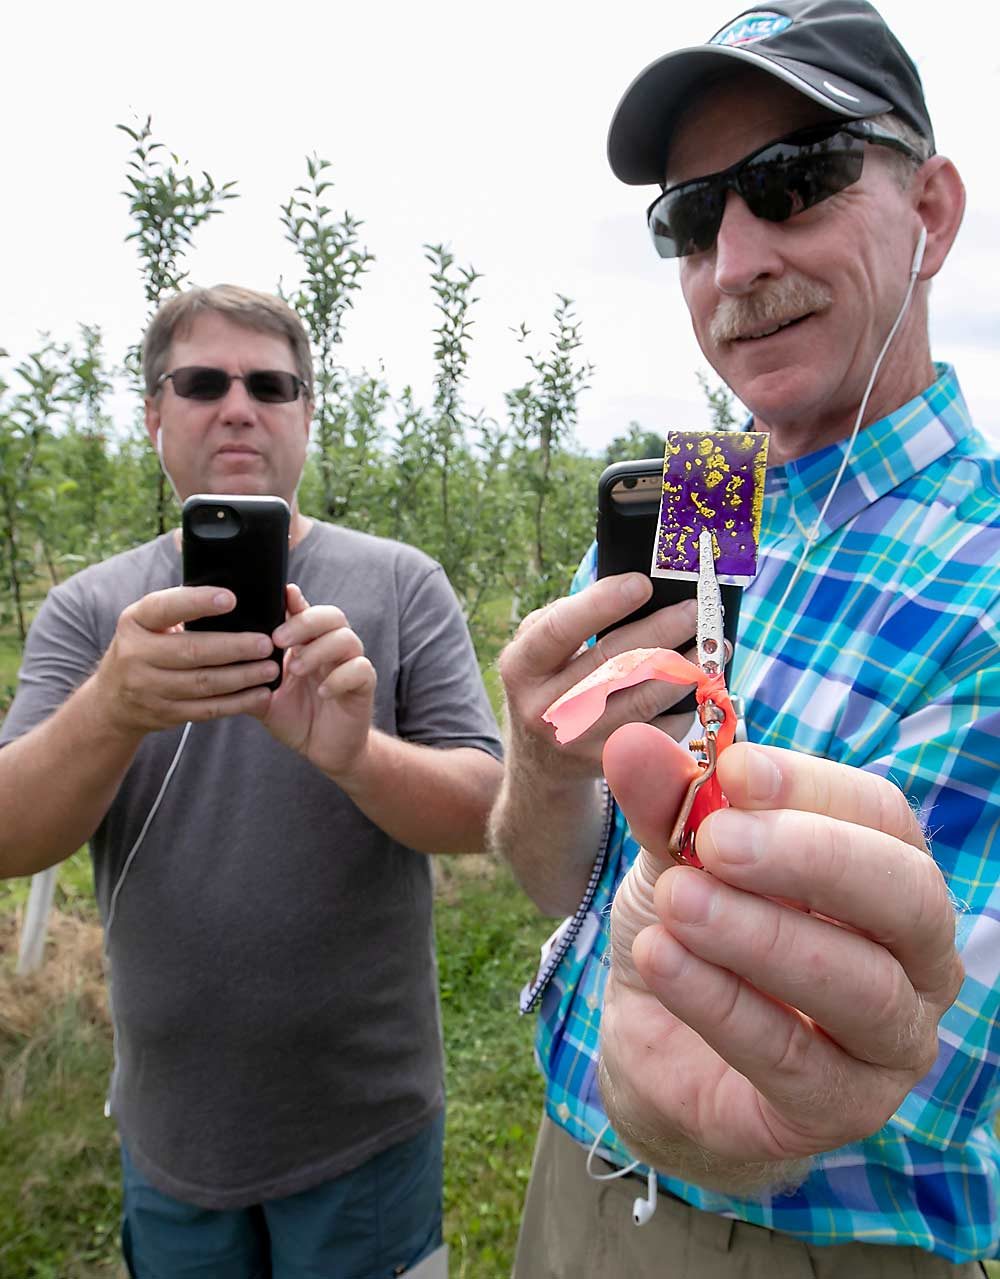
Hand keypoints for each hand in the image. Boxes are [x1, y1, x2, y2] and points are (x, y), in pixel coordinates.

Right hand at [94, 586, 279, 734]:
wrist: (113, 700)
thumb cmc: (144, 646)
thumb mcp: (146, 621)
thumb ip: (177, 607)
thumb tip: (230, 591)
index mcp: (135, 622)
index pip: (165, 608)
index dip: (198, 602)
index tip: (231, 599)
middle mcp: (136, 655)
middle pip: (192, 651)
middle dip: (234, 647)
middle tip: (266, 643)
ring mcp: (149, 689)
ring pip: (204, 684)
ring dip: (242, 677)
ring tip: (270, 668)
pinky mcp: (165, 714)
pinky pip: (207, 709)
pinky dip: (237, 703)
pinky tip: (260, 695)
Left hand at [260, 583, 375, 779]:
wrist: (326, 751)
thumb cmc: (297, 719)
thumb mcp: (266, 698)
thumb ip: (250, 677)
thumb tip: (222, 659)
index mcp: (308, 645)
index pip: (305, 612)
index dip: (295, 600)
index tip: (283, 594)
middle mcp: (331, 649)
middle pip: (331, 616)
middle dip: (305, 622)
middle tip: (278, 640)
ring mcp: (350, 665)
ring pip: (347, 638)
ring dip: (319, 650)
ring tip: (295, 669)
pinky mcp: (364, 685)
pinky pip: (360, 669)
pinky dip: (340, 677)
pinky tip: (322, 691)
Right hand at [496, 574, 699, 780]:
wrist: (541, 761)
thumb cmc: (549, 683)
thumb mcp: (537, 648)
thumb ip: (571, 616)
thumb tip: (634, 590)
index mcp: (520, 667)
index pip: (560, 629)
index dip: (602, 604)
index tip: (642, 583)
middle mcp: (544, 708)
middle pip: (613, 663)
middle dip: (662, 631)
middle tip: (696, 610)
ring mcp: (576, 741)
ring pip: (644, 700)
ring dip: (686, 669)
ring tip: (713, 645)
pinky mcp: (607, 763)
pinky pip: (658, 731)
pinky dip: (683, 706)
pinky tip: (696, 686)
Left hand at [598, 725, 963, 1187]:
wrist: (658, 1047)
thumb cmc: (693, 931)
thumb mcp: (674, 855)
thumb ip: (664, 803)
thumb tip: (630, 743)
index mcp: (885, 870)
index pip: (880, 815)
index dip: (809, 787)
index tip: (731, 771)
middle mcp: (914, 954)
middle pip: (906, 896)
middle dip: (810, 858)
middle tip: (717, 841)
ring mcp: (890, 1040)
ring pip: (860, 985)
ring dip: (760, 934)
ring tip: (678, 902)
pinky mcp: (841, 1107)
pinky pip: (793, 1056)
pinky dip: (722, 1002)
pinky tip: (662, 959)